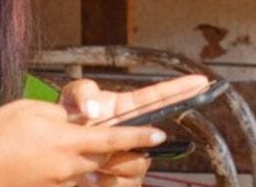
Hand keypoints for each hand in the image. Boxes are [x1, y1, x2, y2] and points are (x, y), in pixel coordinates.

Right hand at [0, 99, 166, 186]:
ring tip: (104, 159)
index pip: (115, 138)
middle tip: (142, 149)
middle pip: (111, 161)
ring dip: (106, 169)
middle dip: (130, 156)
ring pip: (94, 175)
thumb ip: (63, 115)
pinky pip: (75, 184)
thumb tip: (80, 120)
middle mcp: (70, 166)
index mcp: (69, 141)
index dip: (140, 137)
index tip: (161, 135)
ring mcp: (59, 183)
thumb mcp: (32, 111)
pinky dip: (83, 177)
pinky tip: (70, 167)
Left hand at [59, 74, 210, 185]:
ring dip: (113, 162)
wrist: (53, 153)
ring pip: (138, 163)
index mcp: (130, 110)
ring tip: (93, 160)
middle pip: (154, 138)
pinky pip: (124, 184)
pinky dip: (103, 181)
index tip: (202, 80)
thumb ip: (82, 93)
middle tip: (140, 139)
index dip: (181, 89)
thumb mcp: (71, 98)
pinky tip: (89, 176)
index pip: (159, 98)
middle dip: (147, 140)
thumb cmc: (67, 122)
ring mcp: (132, 158)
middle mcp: (137, 135)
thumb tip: (93, 111)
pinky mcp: (123, 181)